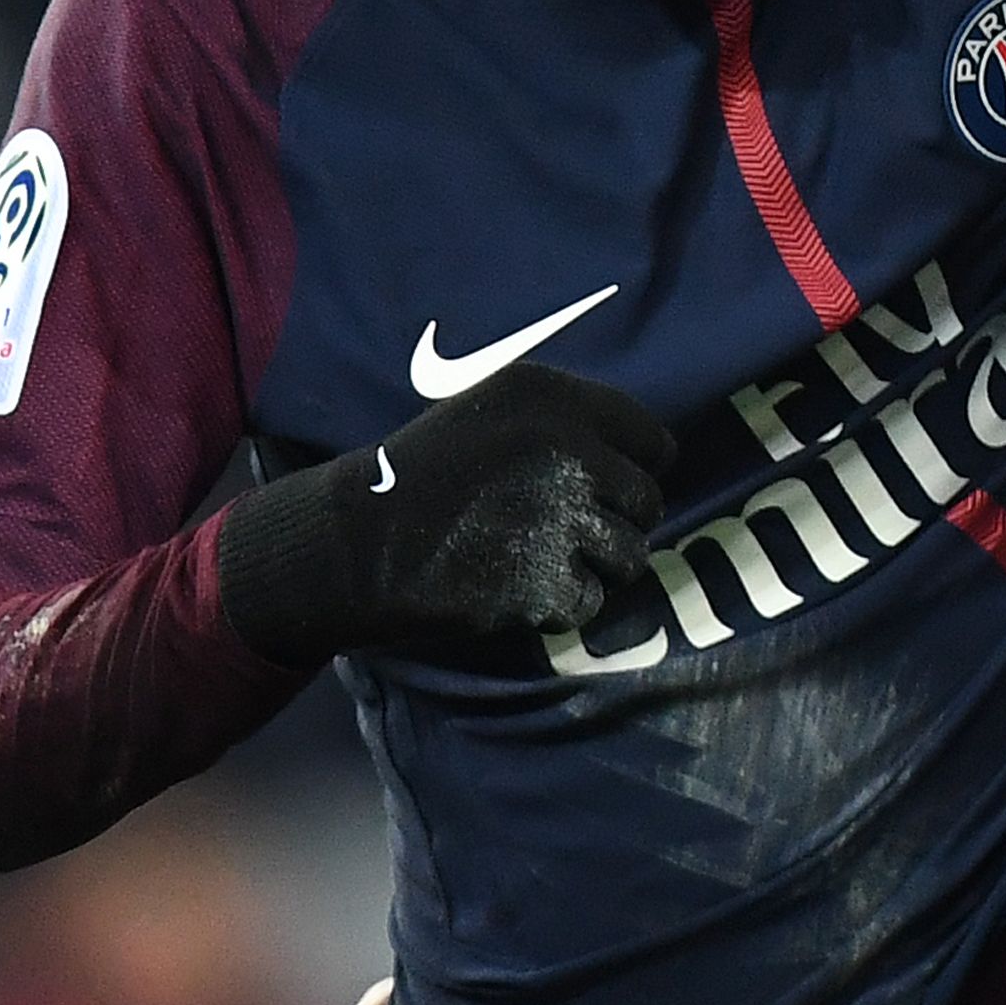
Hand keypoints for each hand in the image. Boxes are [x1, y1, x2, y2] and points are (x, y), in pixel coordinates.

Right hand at [216, 362, 677, 667]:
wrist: (352, 544)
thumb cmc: (423, 479)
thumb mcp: (489, 413)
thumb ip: (565, 424)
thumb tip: (647, 458)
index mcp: (554, 399)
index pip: (653, 442)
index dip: (637, 471)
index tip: (611, 491)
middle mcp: (567, 449)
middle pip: (647, 502)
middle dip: (618, 524)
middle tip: (570, 537)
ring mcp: (560, 516)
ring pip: (631, 555)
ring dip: (596, 568)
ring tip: (543, 562)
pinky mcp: (543, 579)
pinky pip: (589, 602)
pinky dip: (560, 605)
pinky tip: (516, 589)